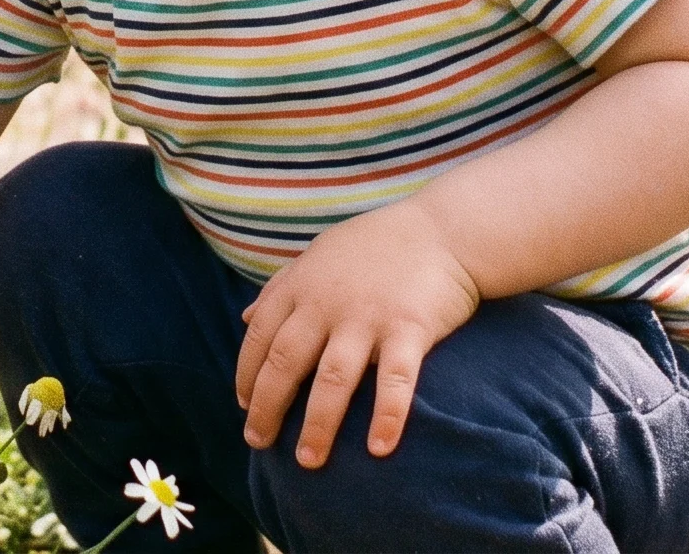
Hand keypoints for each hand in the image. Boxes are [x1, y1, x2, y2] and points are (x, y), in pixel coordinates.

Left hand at [232, 197, 479, 468]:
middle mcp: (327, 303)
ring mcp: (367, 317)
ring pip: (332, 379)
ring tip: (307, 460)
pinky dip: (386, 415)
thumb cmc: (378, 244)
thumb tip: (245, 318)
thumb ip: (281, 286)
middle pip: (285, 363)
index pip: (260, 338)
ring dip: (318, 424)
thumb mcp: (320, 255)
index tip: (244, 407)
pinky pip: (394, 380)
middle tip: (259, 442)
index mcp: (302, 285)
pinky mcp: (409, 328)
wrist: (444, 229)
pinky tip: (378, 449)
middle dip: (268, 407)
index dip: (247, 375)